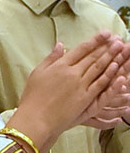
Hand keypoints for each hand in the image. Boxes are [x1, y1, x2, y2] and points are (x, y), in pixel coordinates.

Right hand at [11, 33, 125, 152]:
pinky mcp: (85, 99)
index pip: (81, 49)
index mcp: (60, 65)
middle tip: (118, 39)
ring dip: (111, 57)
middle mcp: (72, 73)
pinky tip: (117, 67)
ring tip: (121, 48)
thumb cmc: (32, 98)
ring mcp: (79, 86)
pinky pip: (100, 84)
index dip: (95, 40)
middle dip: (107, 46)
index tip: (106, 34)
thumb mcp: (37, 73)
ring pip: (99, 68)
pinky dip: (109, 75)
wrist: (35, 119)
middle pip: (93, 56)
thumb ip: (51, 58)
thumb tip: (60, 44)